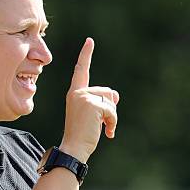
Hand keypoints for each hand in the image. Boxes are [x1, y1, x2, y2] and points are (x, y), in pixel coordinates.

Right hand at [60, 38, 119, 162]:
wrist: (73, 149)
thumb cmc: (81, 136)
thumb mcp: (91, 116)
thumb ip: (100, 102)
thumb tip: (115, 96)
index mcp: (74, 94)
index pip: (81, 71)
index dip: (85, 55)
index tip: (89, 41)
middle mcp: (77, 93)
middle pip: (107, 92)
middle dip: (110, 108)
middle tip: (99, 124)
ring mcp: (84, 98)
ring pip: (111, 101)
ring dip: (111, 117)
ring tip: (101, 129)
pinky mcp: (92, 105)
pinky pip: (112, 110)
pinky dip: (112, 123)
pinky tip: (106, 133)